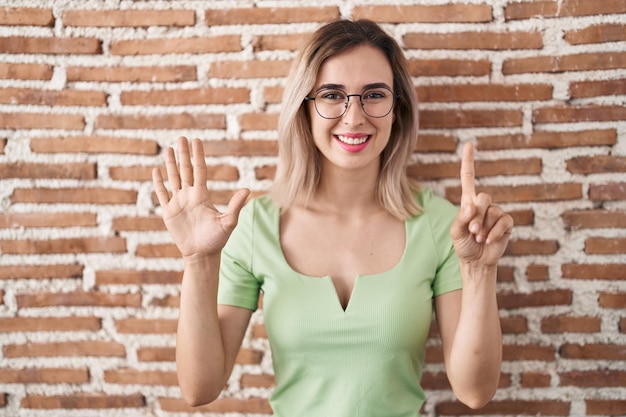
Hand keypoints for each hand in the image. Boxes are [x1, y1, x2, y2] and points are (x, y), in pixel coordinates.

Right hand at [152, 137, 249, 258]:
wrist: (201, 255)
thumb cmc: (217, 240)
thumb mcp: (228, 222)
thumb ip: (236, 205)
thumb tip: (247, 190)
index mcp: (202, 195)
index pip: (200, 170)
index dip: (198, 155)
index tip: (197, 141)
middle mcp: (190, 195)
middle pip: (185, 170)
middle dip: (183, 155)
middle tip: (181, 138)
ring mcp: (178, 203)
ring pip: (173, 179)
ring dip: (170, 164)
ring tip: (169, 150)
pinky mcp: (168, 213)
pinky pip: (162, 195)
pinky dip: (158, 184)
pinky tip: (156, 171)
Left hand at [450, 143, 512, 266]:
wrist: (476, 261)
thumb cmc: (463, 245)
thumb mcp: (455, 232)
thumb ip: (461, 218)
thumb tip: (471, 205)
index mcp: (468, 202)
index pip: (468, 178)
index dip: (469, 162)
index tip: (469, 144)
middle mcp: (483, 205)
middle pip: (483, 198)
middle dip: (476, 216)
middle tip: (472, 231)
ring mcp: (496, 213)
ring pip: (492, 212)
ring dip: (484, 228)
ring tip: (479, 238)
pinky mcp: (506, 223)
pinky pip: (504, 221)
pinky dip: (495, 232)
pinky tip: (489, 240)